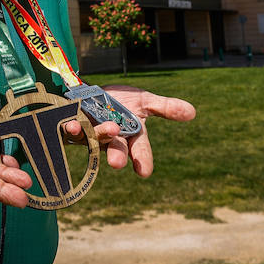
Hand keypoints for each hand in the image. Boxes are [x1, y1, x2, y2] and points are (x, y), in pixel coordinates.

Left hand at [64, 85, 195, 176]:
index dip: (142, 160)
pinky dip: (72, 128)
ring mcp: (91, 133)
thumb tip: (192, 112)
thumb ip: (165, 108)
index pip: (139, 150)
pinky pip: (71, 129)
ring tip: (107, 130)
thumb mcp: (143, 101)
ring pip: (94, 138)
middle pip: (115, 149)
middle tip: (118, 163)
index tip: (145, 172)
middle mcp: (111, 138)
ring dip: (99, 135)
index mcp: (130, 135)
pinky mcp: (72, 126)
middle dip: (117, 155)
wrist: (89, 92)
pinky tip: (71, 125)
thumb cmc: (119, 102)